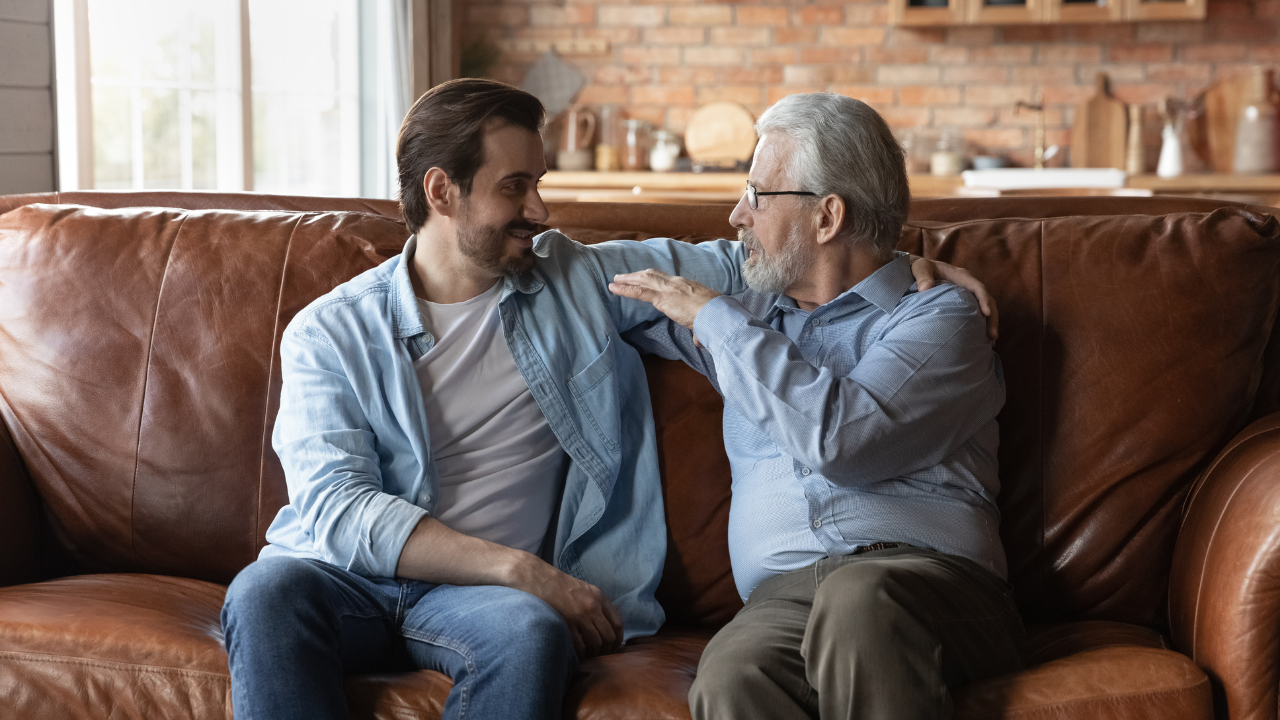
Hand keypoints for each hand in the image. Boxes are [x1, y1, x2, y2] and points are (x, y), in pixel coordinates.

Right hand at [507, 554, 623, 658]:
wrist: (538, 578)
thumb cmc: (560, 585)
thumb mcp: (585, 589)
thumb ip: (597, 604)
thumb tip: (607, 624)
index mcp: (599, 597)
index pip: (618, 623)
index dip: (617, 639)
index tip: (613, 647)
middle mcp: (592, 606)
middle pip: (608, 636)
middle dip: (606, 649)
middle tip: (599, 653)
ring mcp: (579, 615)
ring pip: (595, 643)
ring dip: (593, 652)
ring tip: (587, 653)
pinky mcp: (566, 623)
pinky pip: (579, 645)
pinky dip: (580, 652)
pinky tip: (576, 652)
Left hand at [608, 268, 720, 330]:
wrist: (716, 313)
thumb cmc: (716, 317)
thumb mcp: (706, 322)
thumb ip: (699, 331)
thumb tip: (699, 341)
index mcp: (688, 286)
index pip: (667, 280)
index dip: (655, 278)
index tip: (646, 278)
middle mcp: (676, 283)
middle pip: (652, 275)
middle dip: (638, 275)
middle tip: (625, 276)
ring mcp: (668, 289)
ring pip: (643, 280)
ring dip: (628, 279)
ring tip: (615, 280)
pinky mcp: (661, 298)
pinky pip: (639, 291)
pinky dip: (625, 289)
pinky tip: (614, 288)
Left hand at [909, 256, 998, 342]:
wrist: (920, 270)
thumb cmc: (921, 268)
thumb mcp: (920, 268)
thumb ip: (923, 276)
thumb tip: (924, 288)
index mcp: (961, 276)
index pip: (978, 288)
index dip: (984, 300)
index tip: (987, 313)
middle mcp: (969, 285)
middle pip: (987, 300)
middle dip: (992, 318)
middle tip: (992, 336)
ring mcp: (969, 294)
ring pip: (985, 308)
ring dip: (989, 324)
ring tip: (991, 342)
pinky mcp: (966, 302)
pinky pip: (977, 313)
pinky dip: (981, 324)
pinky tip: (982, 339)